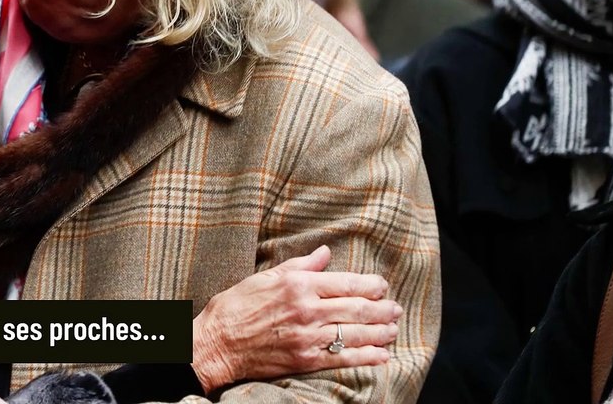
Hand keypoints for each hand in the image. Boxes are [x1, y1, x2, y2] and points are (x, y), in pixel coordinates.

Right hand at [191, 245, 401, 392]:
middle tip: (396, 309)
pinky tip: (381, 355)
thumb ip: (300, 265)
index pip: (347, 283)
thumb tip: (325, 252)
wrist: (217, 344)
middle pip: (358, 309)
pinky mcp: (306, 360)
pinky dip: (367, 357)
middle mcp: (307, 310)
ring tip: (392, 329)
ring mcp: (308, 337)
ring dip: (381, 332)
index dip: (371, 286)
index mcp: (298, 285)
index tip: (382, 287)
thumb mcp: (265, 277)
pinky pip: (345, 359)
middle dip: (383, 309)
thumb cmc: (235, 307)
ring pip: (356, 334)